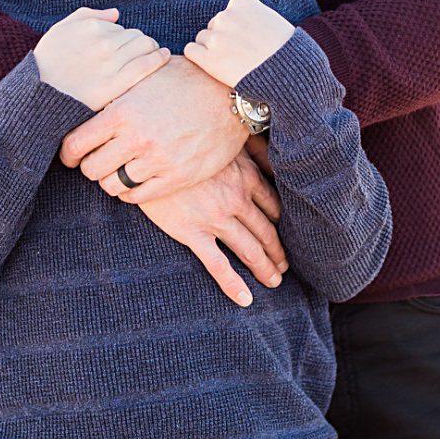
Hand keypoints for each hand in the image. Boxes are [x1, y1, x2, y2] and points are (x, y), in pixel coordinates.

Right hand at [34, 7, 170, 109]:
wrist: (39, 96)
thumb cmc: (48, 63)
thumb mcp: (60, 31)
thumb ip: (87, 15)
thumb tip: (116, 14)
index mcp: (92, 27)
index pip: (123, 28)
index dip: (125, 38)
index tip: (125, 46)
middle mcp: (104, 42)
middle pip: (137, 35)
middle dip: (140, 42)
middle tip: (141, 51)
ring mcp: (112, 63)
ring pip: (145, 46)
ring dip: (151, 48)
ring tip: (152, 53)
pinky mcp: (117, 82)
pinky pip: (147, 64)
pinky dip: (159, 57)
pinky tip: (164, 56)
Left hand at [62, 55, 247, 201]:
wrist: (234, 95)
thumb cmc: (189, 79)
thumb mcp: (148, 75)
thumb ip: (118, 92)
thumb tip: (89, 98)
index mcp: (123, 111)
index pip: (76, 144)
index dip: (68, 153)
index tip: (73, 155)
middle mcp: (137, 138)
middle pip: (91, 169)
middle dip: (90, 166)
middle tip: (97, 161)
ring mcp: (159, 160)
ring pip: (112, 186)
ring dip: (111, 180)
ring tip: (119, 170)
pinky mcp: (178, 177)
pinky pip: (138, 196)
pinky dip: (131, 192)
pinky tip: (136, 180)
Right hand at [133, 151, 289, 305]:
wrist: (149, 150)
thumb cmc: (187, 141)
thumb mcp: (226, 139)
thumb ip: (252, 147)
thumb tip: (273, 151)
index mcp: (246, 177)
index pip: (274, 207)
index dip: (284, 224)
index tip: (290, 234)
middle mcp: (237, 200)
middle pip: (266, 232)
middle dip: (279, 251)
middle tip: (286, 265)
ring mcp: (215, 219)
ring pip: (249, 250)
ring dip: (265, 268)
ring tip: (274, 280)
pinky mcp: (192, 233)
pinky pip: (217, 265)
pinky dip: (233, 284)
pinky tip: (245, 298)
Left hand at [184, 0, 294, 89]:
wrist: (287, 72)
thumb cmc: (283, 46)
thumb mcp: (272, 19)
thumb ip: (255, 6)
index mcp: (240, 2)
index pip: (226, 13)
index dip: (234, 29)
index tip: (247, 40)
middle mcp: (225, 16)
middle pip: (213, 25)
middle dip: (223, 38)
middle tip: (242, 53)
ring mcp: (216, 37)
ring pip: (202, 38)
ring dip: (212, 49)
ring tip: (232, 60)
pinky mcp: (208, 58)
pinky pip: (191, 50)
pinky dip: (199, 57)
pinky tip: (215, 64)